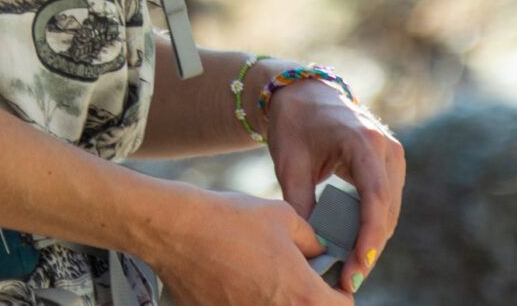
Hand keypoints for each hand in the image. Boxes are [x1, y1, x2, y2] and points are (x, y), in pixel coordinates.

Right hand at [135, 184, 341, 305]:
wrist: (177, 230)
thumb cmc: (231, 220)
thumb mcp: (285, 218)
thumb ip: (312, 241)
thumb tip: (320, 253)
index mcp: (304, 295)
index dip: (339, 294)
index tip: (328, 282)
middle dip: (309, 299)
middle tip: (296, 280)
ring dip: (278, 300)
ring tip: (264, 279)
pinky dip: (248, 301)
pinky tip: (237, 283)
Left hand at [267, 82, 405, 290]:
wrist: (303, 92)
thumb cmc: (293, 123)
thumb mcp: (290, 163)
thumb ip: (300, 202)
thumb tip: (312, 247)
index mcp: (363, 140)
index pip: (374, 199)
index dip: (368, 237)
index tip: (357, 267)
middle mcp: (386, 147)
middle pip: (387, 210)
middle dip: (369, 247)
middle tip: (350, 279)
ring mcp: (392, 155)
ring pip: (390, 210)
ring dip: (373, 240)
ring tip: (351, 270)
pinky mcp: (389, 163)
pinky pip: (386, 202)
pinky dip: (373, 225)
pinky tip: (356, 247)